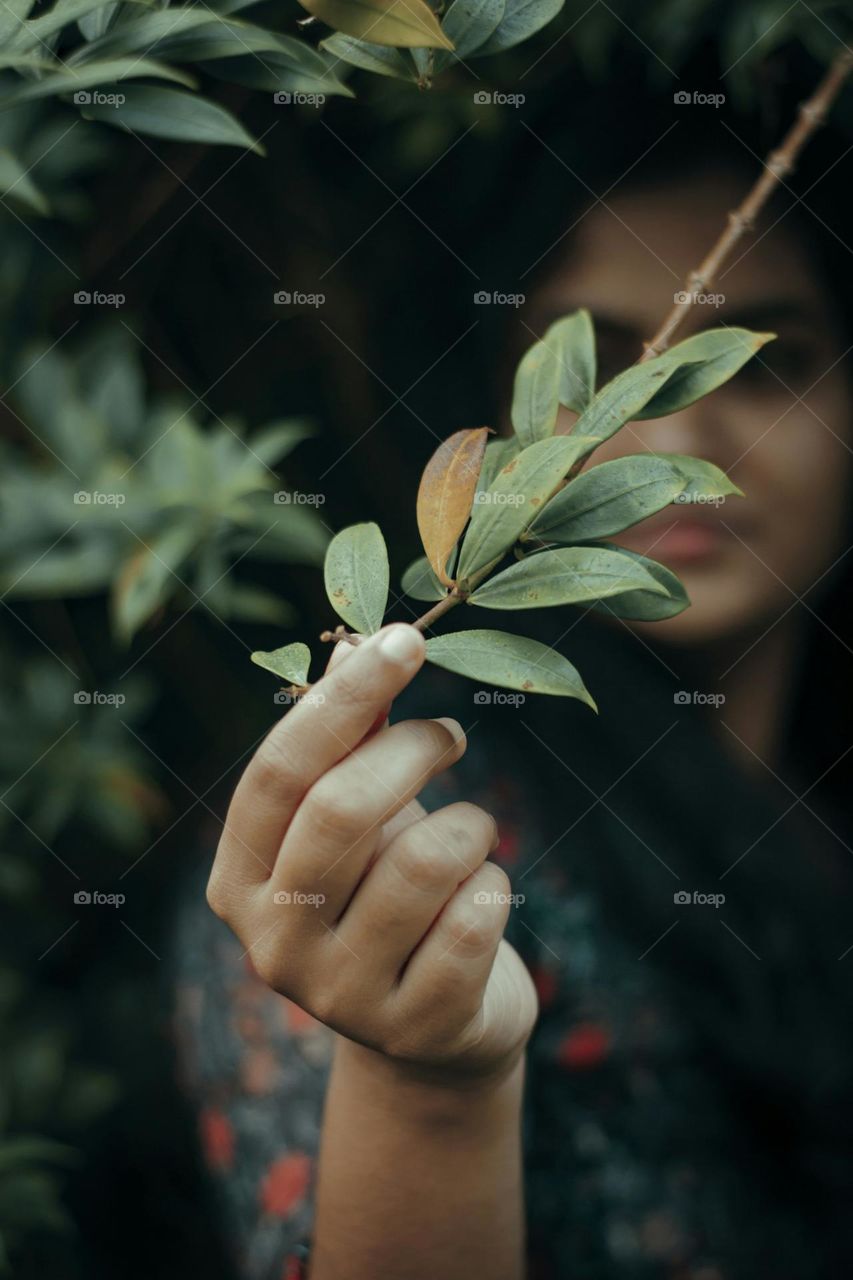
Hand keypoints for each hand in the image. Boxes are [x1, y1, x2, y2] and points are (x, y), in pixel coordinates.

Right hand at [207, 623, 537, 1084]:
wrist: (432, 1024)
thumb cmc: (385, 893)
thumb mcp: (356, 820)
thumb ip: (348, 740)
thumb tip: (355, 644)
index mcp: (238, 878)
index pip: (279, 771)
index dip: (345, 698)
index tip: (405, 639)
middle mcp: (273, 942)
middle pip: (341, 811)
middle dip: (413, 749)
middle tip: (451, 733)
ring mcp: (339, 996)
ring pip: (423, 863)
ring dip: (468, 824)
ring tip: (472, 829)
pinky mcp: (414, 1028)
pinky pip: (475, 921)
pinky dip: (493, 886)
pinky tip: (482, 896)